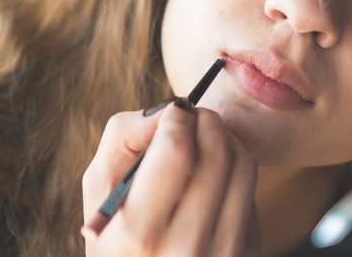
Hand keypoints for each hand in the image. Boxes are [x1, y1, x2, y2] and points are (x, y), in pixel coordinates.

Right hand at [82, 102, 259, 255]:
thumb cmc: (116, 236)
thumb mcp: (100, 192)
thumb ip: (122, 138)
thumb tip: (166, 109)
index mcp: (140, 233)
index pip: (175, 152)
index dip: (177, 117)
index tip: (174, 110)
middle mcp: (186, 249)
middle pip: (216, 153)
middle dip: (205, 120)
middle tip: (193, 117)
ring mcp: (222, 255)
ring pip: (243, 166)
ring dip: (226, 139)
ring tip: (205, 141)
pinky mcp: (246, 255)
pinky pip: (251, 193)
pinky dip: (233, 174)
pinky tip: (211, 182)